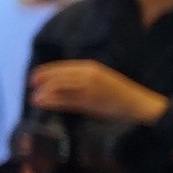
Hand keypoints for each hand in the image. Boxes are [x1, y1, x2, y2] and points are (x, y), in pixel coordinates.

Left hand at [25, 59, 170, 127]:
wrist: (140, 105)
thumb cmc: (122, 96)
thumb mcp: (102, 83)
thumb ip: (84, 81)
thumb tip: (61, 85)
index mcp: (92, 67)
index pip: (63, 67)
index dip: (46, 71)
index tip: (34, 77)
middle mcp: (89, 74)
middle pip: (59, 76)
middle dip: (43, 80)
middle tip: (32, 87)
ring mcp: (89, 87)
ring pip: (60, 86)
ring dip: (44, 92)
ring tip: (34, 98)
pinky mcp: (91, 101)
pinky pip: (66, 99)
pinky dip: (52, 101)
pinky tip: (43, 103)